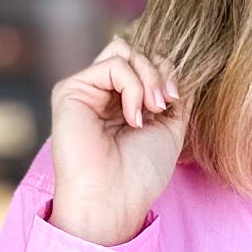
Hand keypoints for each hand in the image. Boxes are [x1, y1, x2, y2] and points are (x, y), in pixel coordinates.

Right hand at [48, 37, 186, 248]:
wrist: (114, 200)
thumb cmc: (141, 174)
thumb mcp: (171, 127)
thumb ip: (174, 94)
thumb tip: (181, 65)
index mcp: (123, 102)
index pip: (145, 62)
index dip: (166, 72)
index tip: (176, 102)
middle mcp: (102, 94)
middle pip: (134, 51)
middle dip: (158, 71)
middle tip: (164, 105)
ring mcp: (86, 90)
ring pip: (123, 50)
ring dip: (148, 76)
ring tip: (153, 109)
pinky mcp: (70, 91)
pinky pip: (112, 64)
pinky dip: (132, 86)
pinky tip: (133, 117)